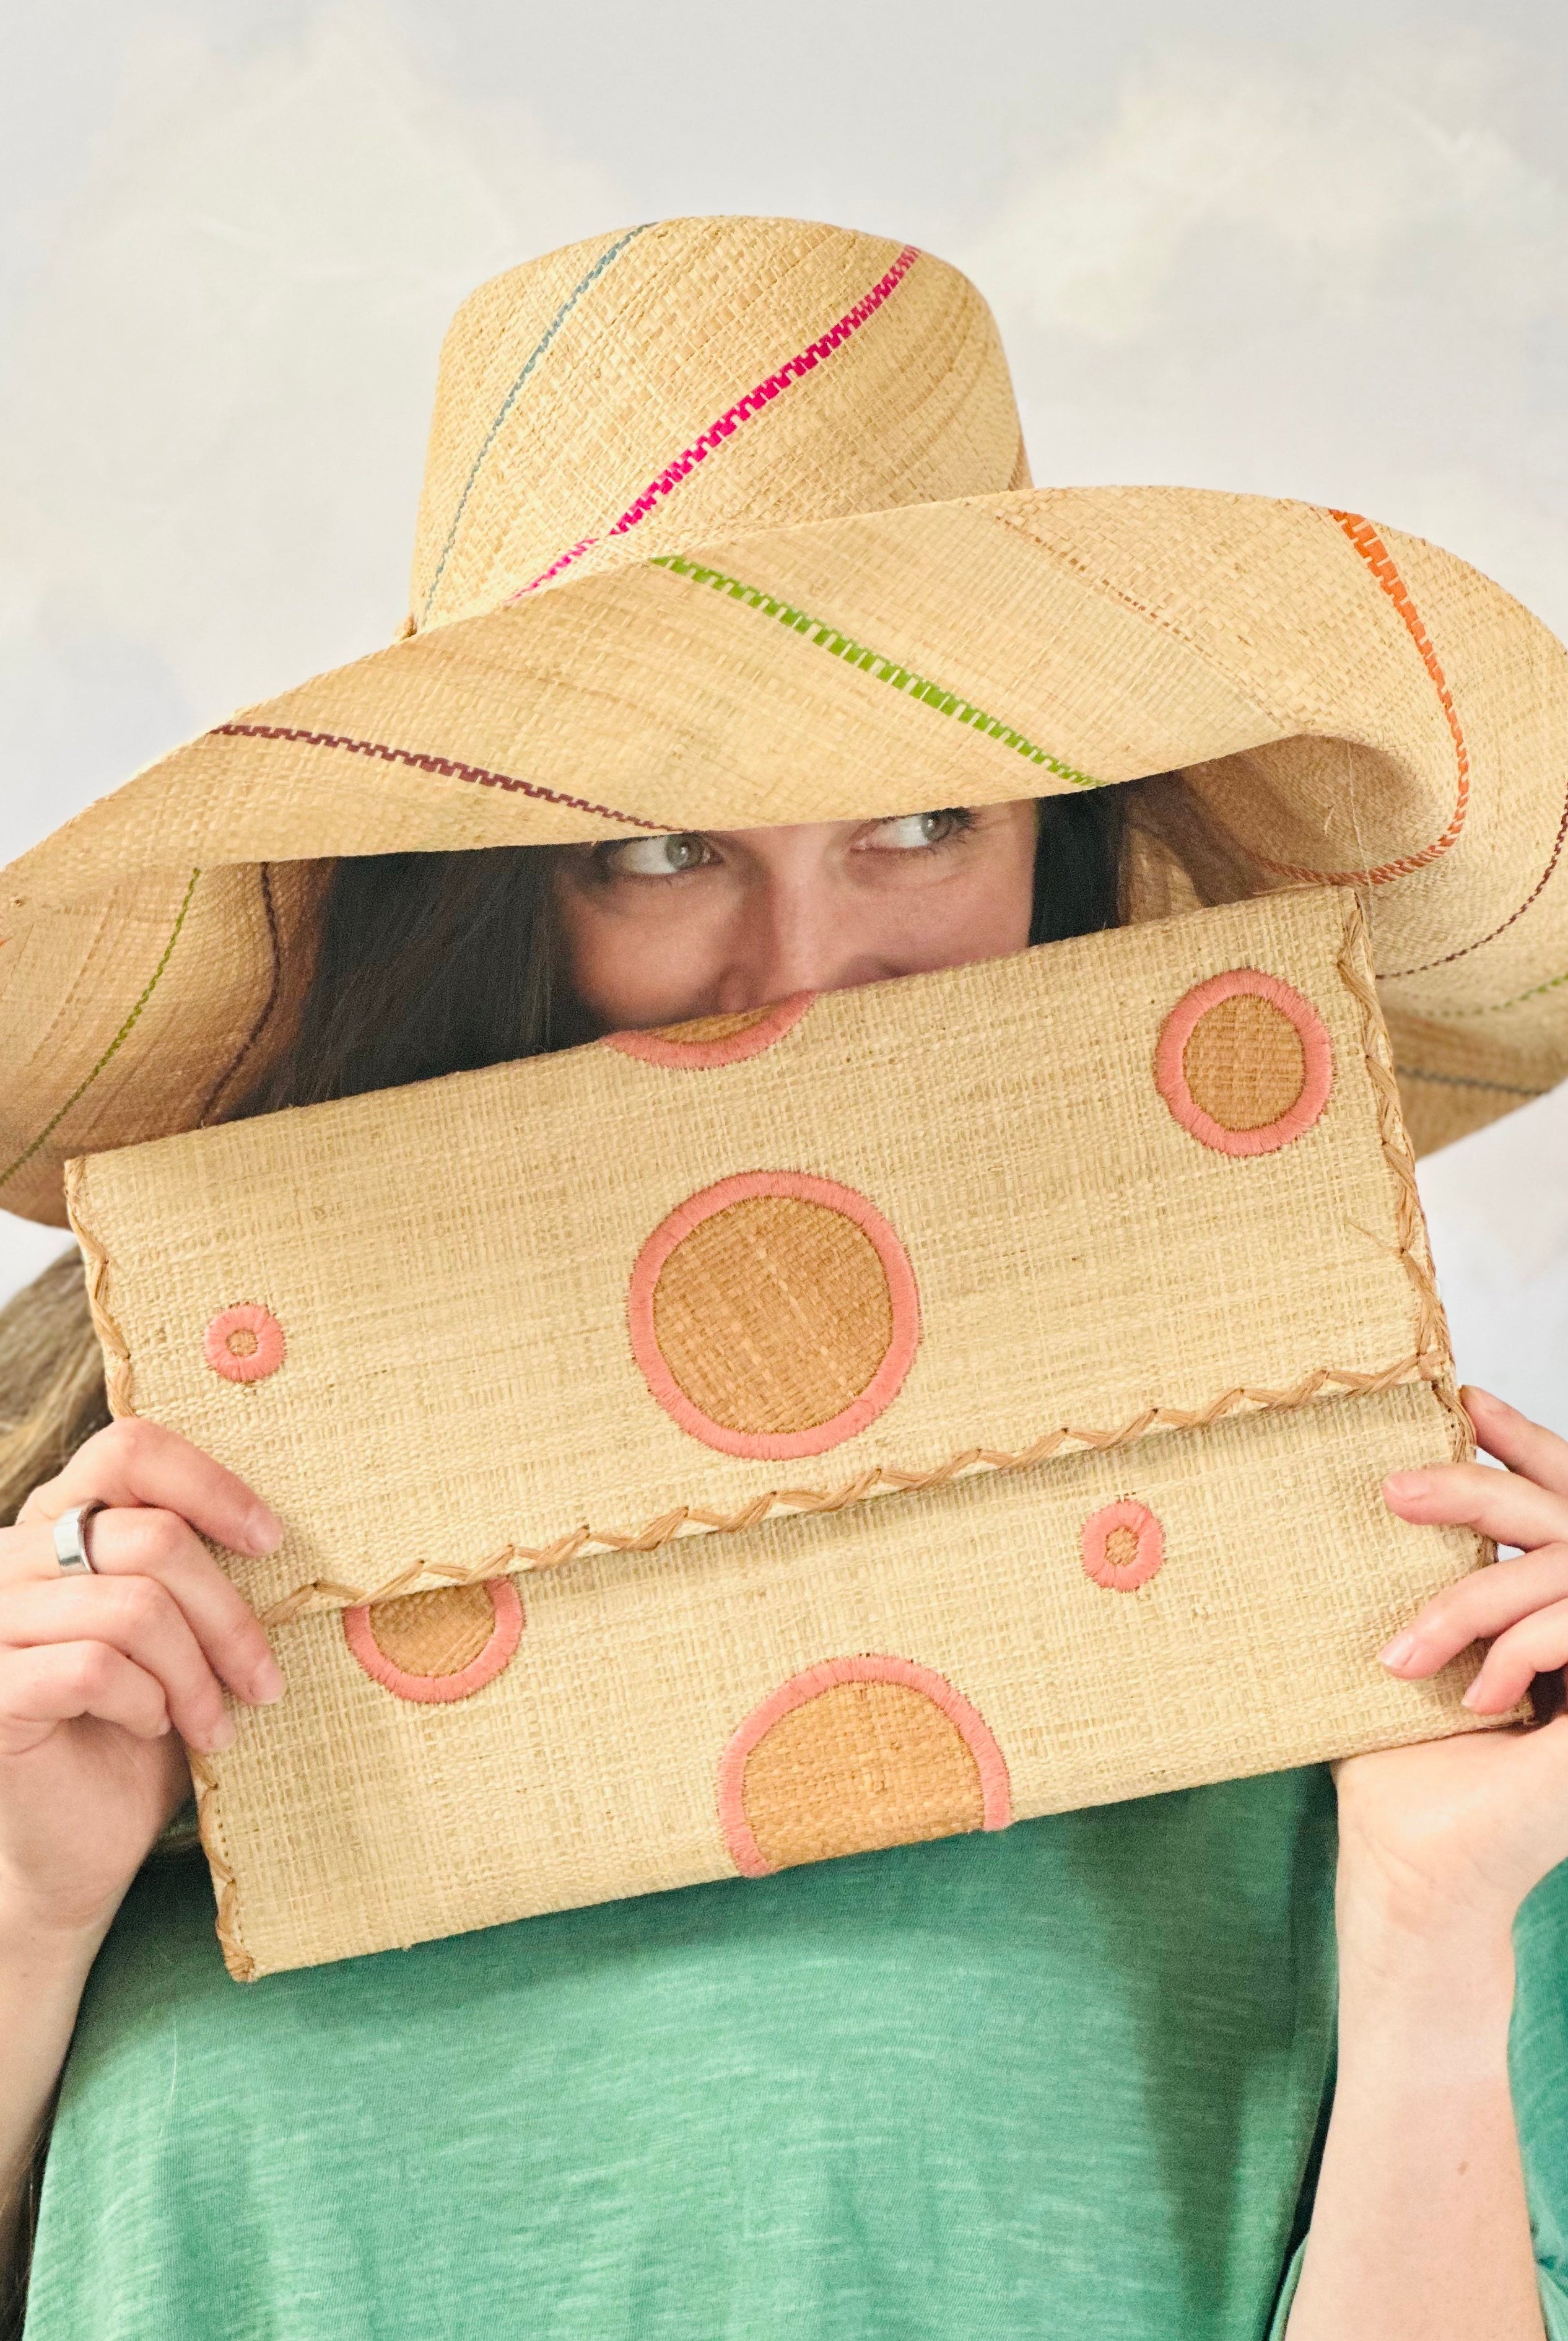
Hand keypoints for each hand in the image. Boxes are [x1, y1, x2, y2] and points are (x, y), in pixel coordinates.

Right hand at [0, 1420, 283, 1949]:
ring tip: (216, 1723)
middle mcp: (11, 1556)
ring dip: (197, 1675)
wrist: (79, 1844)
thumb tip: (279, 1530)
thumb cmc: (141, 1727)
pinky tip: (151, 1728)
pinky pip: (96, 1668)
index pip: (129, 1449)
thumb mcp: (180, 1633)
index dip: (210, 1486)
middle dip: (229, 1617)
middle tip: (265, 1681)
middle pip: (153, 1538)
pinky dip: (146, 1702)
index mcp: (59, 1521)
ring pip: (133, 1608)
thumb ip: (197, 1570)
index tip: (270, 1542)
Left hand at [1333, 1387, 1567, 1954]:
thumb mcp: (1407, 1651)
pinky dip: (1519, 1649)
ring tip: (1402, 1654)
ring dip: (1473, 1598)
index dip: (1528, 1442)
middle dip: (1479, 1488)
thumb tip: (1369, 1492)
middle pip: (1565, 1516)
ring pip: (1564, 1568)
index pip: (1563, 1499)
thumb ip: (1413, 1585)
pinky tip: (1472, 1696)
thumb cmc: (1401, 1768)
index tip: (1465, 1400)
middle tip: (1395, 1490)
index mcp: (1555, 1610)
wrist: (1417, 1866)